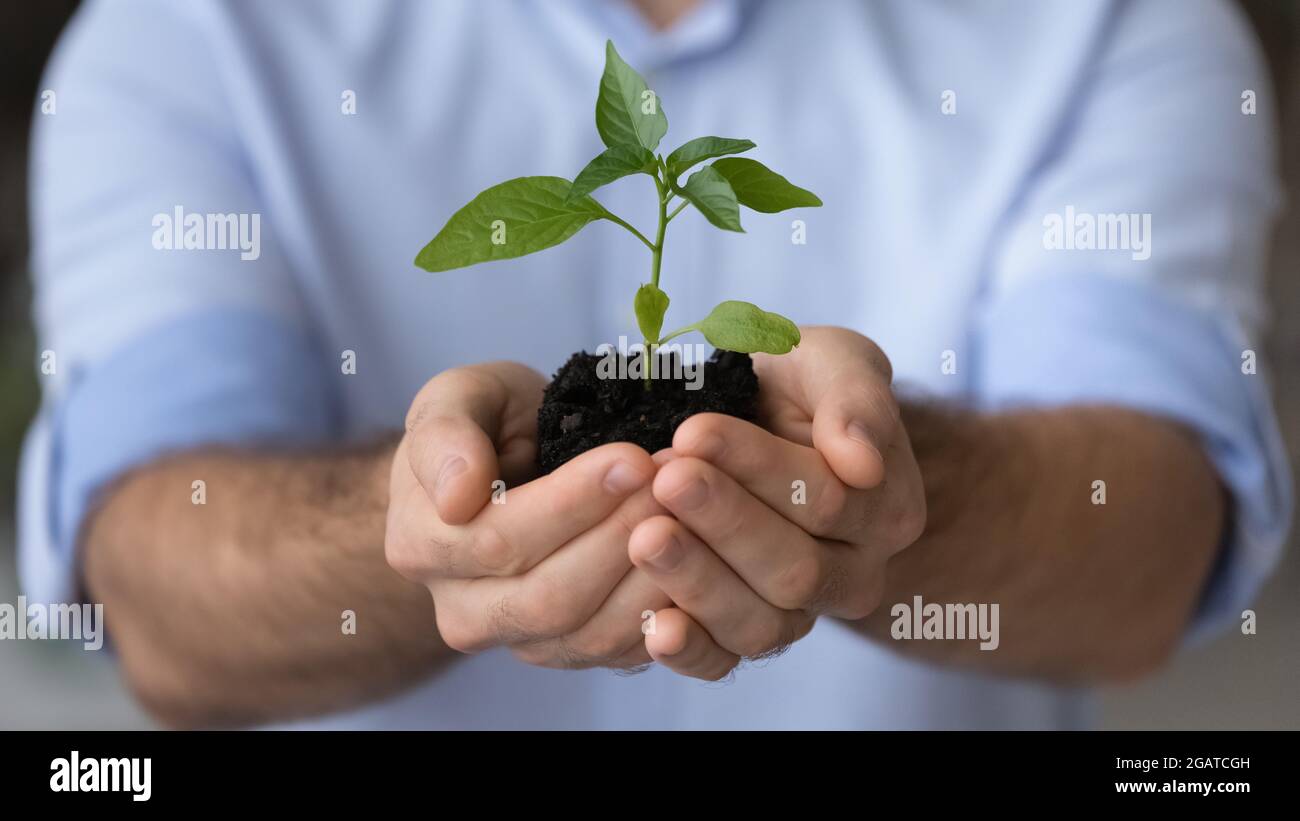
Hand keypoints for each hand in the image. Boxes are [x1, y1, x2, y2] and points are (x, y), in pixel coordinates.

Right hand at [385, 362, 672, 669]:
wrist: (507, 468)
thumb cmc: (484, 427)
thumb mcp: (457, 401)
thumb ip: (445, 436)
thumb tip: (457, 496)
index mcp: (422, 545)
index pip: (501, 540)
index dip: (573, 502)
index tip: (633, 458)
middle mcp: (462, 610)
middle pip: (549, 596)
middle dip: (621, 536)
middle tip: (676, 484)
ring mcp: (517, 642)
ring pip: (590, 632)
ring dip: (651, 574)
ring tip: (694, 513)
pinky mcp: (569, 654)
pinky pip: (621, 652)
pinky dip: (667, 613)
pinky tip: (699, 560)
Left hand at [628, 326, 925, 678]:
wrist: (757, 419)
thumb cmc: (797, 388)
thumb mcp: (833, 362)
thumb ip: (856, 399)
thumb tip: (862, 461)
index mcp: (887, 509)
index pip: (827, 499)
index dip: (758, 468)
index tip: (693, 431)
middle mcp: (853, 574)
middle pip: (795, 568)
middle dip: (724, 522)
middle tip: (666, 479)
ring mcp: (800, 614)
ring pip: (761, 621)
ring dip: (698, 581)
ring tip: (644, 536)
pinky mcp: (746, 637)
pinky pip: (725, 660)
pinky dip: (692, 651)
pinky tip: (656, 631)